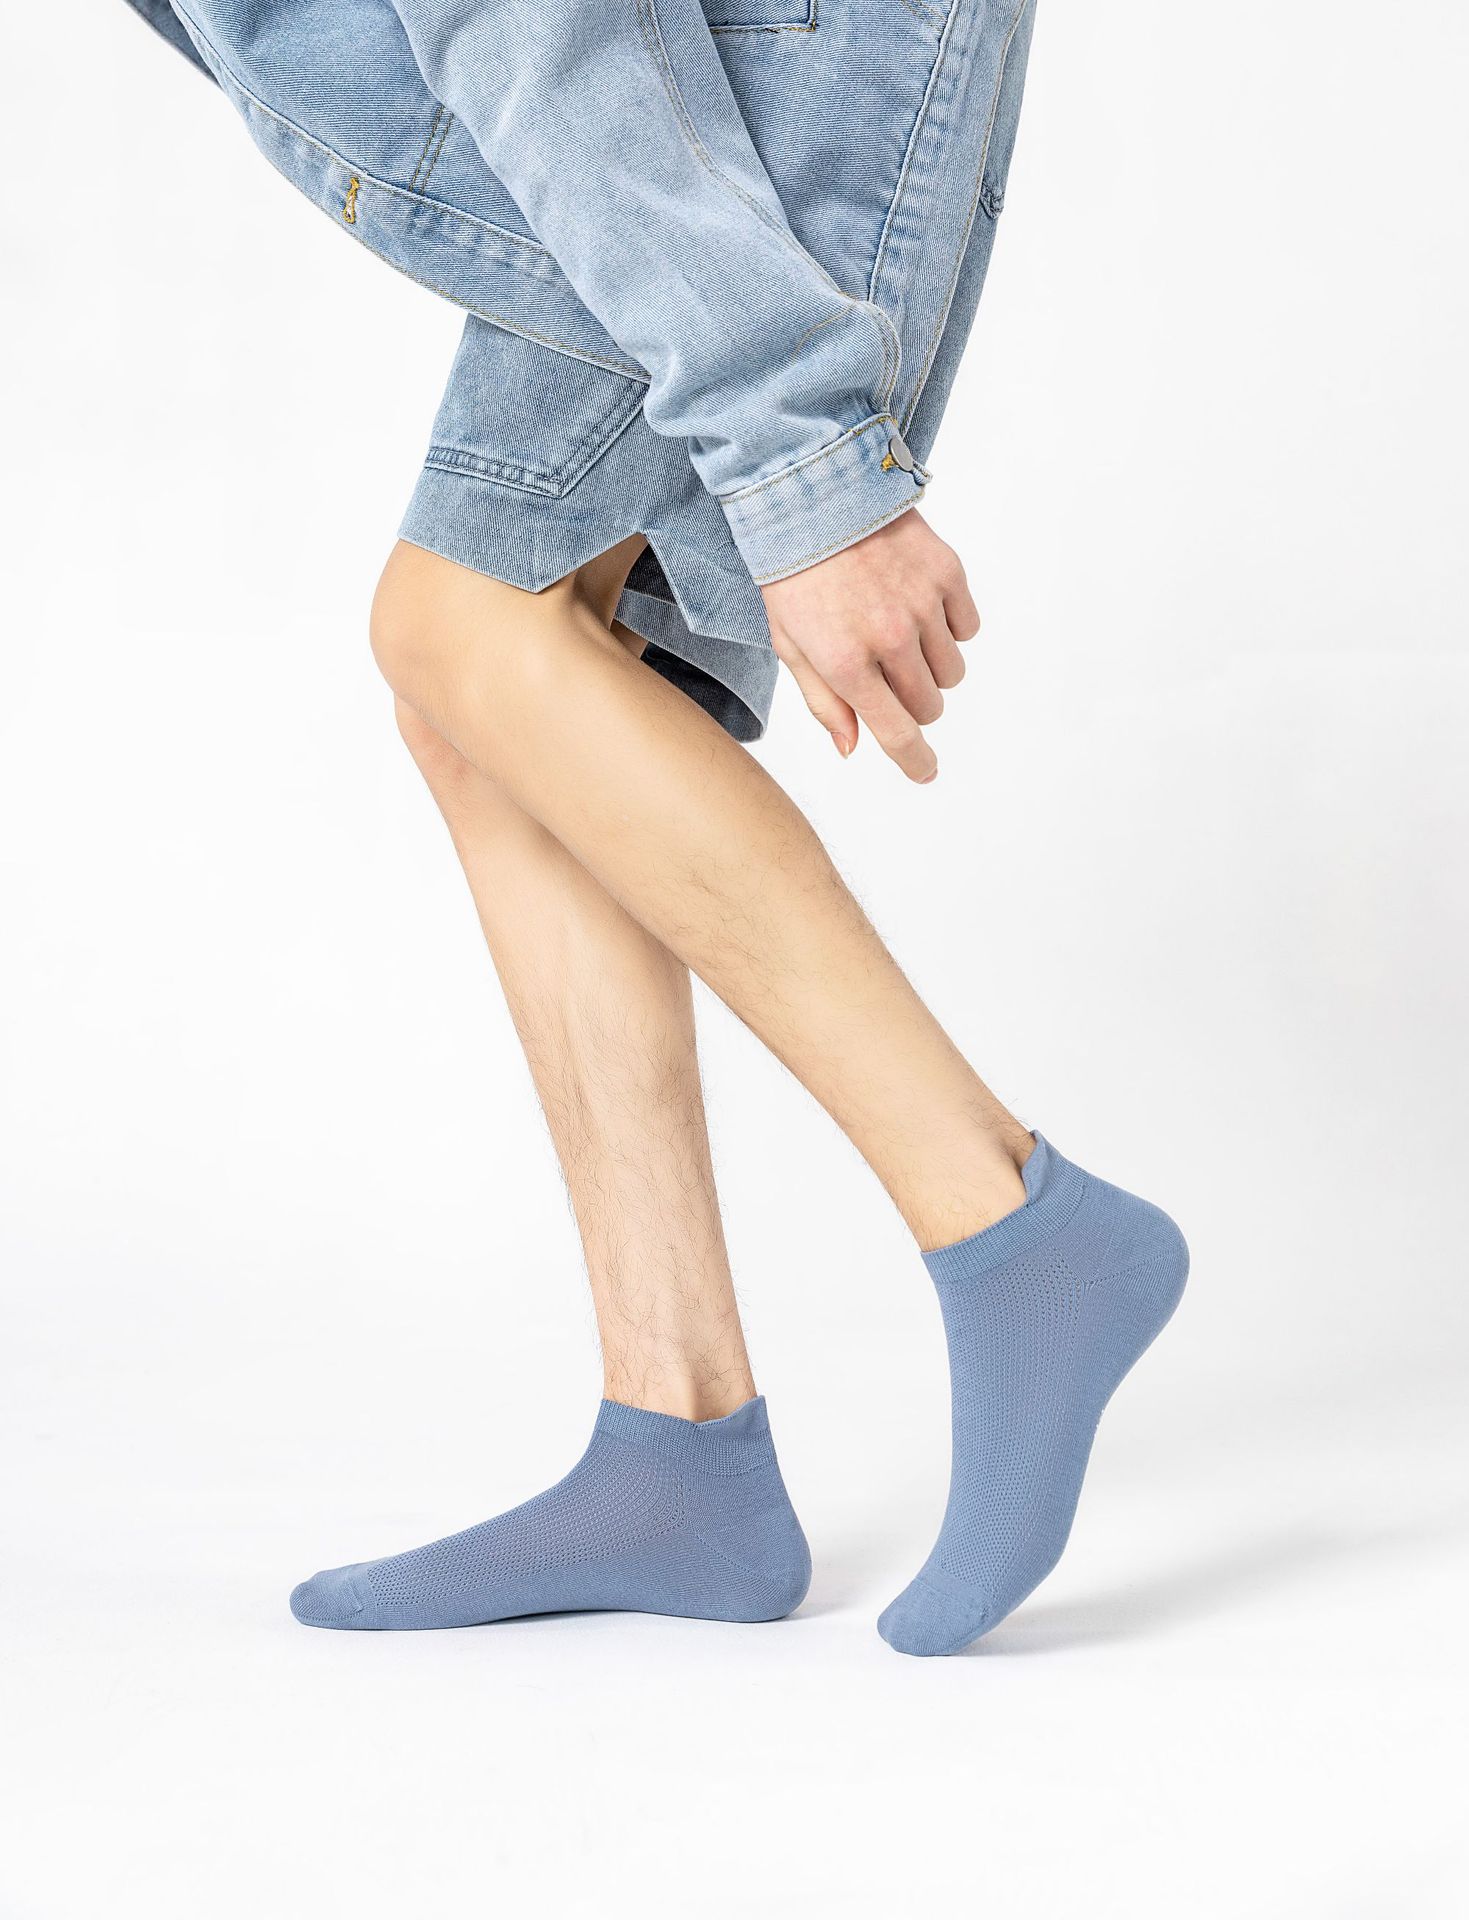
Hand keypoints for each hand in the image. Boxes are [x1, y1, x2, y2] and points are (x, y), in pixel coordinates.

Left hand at [760, 508, 979, 781]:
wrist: (816, 495)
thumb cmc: (794, 574)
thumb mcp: (791, 644)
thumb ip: (824, 701)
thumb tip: (852, 748)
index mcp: (846, 662)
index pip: (896, 731)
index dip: (914, 760)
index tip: (926, 771)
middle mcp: (890, 639)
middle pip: (929, 706)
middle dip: (912, 701)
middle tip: (887, 672)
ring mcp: (923, 606)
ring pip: (952, 672)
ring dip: (931, 666)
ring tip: (899, 632)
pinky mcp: (947, 574)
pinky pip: (967, 628)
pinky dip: (950, 628)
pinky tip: (919, 605)